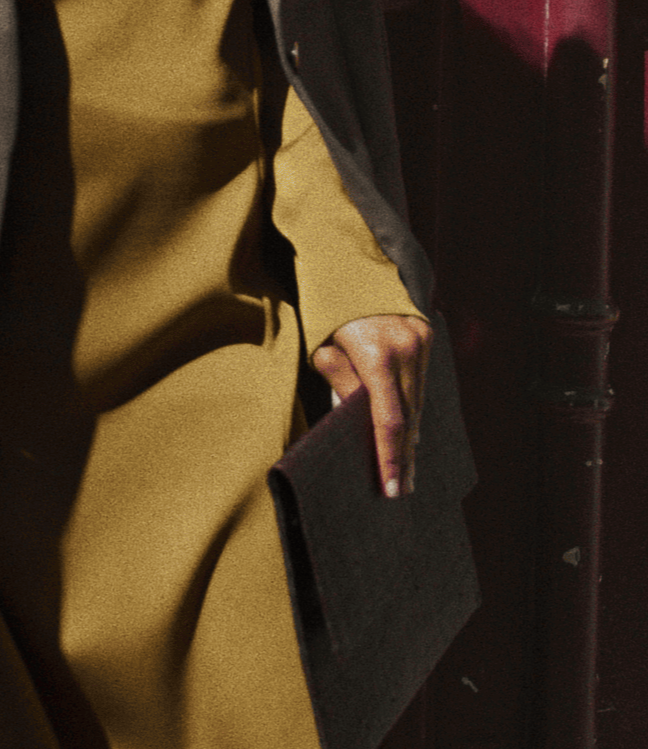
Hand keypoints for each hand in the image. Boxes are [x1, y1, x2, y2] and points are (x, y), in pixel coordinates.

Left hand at [312, 315, 431, 498]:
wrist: (351, 260)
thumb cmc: (326, 308)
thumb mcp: (322, 346)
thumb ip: (342, 383)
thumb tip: (359, 418)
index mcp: (376, 355)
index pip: (388, 420)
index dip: (389, 458)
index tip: (392, 488)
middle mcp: (406, 348)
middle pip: (409, 416)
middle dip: (404, 454)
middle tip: (402, 488)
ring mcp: (420, 340)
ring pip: (419, 399)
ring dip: (412, 433)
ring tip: (407, 467)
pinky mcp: (426, 333)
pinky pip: (421, 379)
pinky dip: (415, 405)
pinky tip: (411, 429)